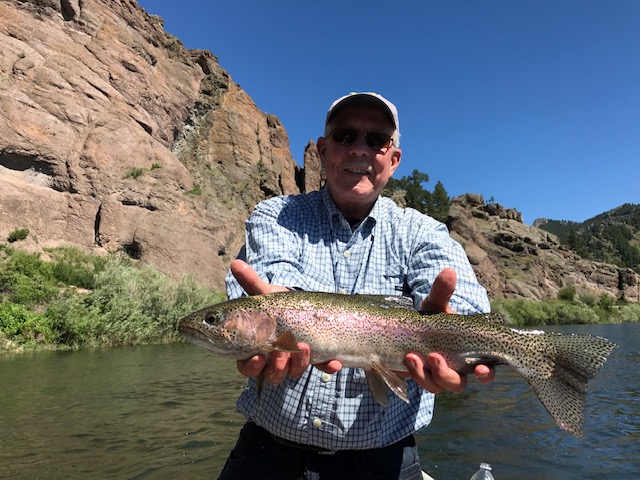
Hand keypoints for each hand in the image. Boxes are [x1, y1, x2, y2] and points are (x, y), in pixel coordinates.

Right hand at [230, 260, 341, 382]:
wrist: (304, 303)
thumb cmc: (278, 303)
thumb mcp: (266, 294)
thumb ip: (251, 283)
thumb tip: (236, 262)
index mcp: (255, 347)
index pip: (247, 365)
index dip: (251, 365)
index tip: (257, 356)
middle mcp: (274, 359)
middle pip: (270, 375)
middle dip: (276, 367)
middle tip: (281, 353)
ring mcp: (296, 360)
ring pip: (293, 373)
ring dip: (298, 364)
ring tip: (303, 346)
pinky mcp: (316, 358)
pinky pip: (321, 368)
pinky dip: (328, 366)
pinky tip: (335, 363)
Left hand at [404, 268, 494, 393]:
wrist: (411, 324)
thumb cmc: (433, 316)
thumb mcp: (436, 304)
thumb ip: (442, 291)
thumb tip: (449, 271)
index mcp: (469, 355)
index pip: (486, 372)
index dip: (486, 375)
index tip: (481, 369)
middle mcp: (455, 369)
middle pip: (456, 385)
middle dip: (445, 375)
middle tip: (433, 358)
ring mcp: (435, 376)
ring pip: (435, 387)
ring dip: (423, 376)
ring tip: (411, 357)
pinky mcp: (417, 376)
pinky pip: (416, 382)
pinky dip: (410, 375)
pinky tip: (403, 362)